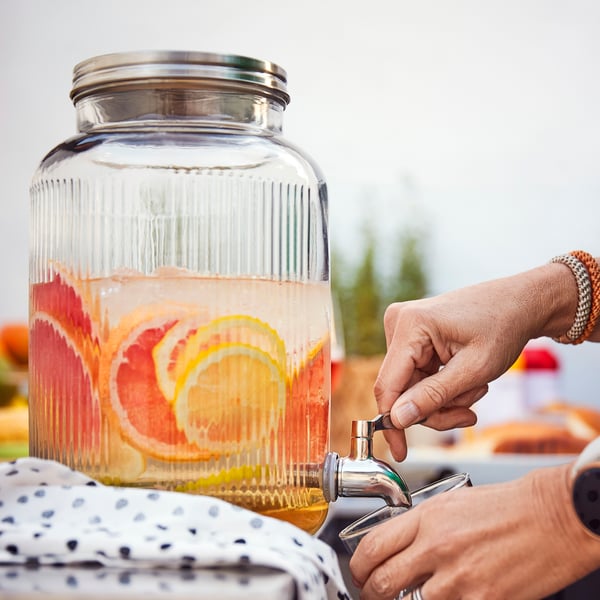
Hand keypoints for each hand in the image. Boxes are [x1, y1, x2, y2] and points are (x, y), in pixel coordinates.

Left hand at [349, 464, 599, 599]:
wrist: (551, 516)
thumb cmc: (506, 506)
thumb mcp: (451, 504)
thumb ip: (420, 527)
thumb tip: (399, 548)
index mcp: (426, 518)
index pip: (372, 547)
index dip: (358, 566)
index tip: (360, 573)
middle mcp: (436, 547)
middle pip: (383, 581)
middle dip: (373, 591)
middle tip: (376, 591)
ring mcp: (458, 578)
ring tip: (416, 593)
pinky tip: (450, 595)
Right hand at [374, 265, 574, 460]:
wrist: (519, 303)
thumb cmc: (502, 327)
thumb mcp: (474, 369)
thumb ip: (433, 396)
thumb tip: (398, 418)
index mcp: (410, 325)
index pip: (389, 385)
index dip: (394, 423)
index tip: (400, 452)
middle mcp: (399, 322)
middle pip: (402, 390)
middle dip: (435, 408)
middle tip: (468, 414)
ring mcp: (404, 328)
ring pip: (411, 387)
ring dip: (443, 399)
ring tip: (475, 390)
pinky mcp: (412, 335)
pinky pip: (417, 376)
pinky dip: (441, 387)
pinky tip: (466, 382)